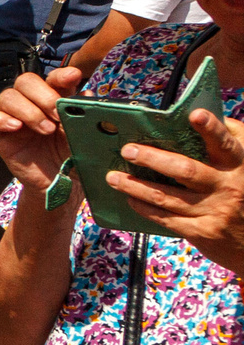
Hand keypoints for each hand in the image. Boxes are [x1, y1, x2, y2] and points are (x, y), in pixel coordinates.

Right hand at [0, 65, 82, 194]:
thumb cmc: (71, 158)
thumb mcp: (82, 135)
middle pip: (25, 81)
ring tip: (45, 130)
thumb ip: (83, 115)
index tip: (73, 77)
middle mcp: (31, 104)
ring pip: (7, 96)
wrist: (58, 184)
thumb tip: (85, 94)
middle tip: (57, 114)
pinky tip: (16, 128)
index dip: (60, 75)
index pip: (52, 78)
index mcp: (54, 100)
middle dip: (42, 94)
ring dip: (28, 110)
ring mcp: (12, 118)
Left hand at [111, 108, 243, 269]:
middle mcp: (228, 186)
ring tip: (113, 177)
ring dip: (135, 185)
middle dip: (152, 159)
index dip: (211, 128)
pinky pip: (166, 217)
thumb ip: (231, 139)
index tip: (195, 114)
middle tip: (128, 150)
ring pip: (167, 196)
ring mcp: (215, 210)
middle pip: (185, 170)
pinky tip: (130, 198)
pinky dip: (144, 207)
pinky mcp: (202, 231)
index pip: (225, 143)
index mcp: (240, 165)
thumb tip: (205, 113)